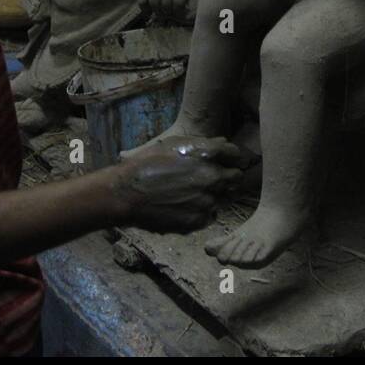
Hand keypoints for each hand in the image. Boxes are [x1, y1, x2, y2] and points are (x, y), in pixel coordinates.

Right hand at [111, 136, 246, 233]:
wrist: (127, 193)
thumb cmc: (147, 163)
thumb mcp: (174, 143)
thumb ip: (203, 143)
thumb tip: (223, 143)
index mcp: (208, 155)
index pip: (237, 155)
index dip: (233, 158)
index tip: (228, 161)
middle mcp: (213, 178)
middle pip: (236, 178)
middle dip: (228, 177)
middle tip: (211, 179)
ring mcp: (207, 201)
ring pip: (224, 198)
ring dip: (215, 195)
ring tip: (194, 194)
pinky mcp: (197, 221)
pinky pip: (210, 216)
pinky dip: (203, 211)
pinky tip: (187, 206)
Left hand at [138, 0, 193, 21]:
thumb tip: (149, 5)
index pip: (142, 2)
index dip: (146, 10)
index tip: (150, 12)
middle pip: (154, 5)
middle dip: (157, 12)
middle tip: (161, 13)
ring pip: (166, 6)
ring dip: (167, 12)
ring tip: (169, 12)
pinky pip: (178, 4)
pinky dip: (177, 10)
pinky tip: (177, 10)